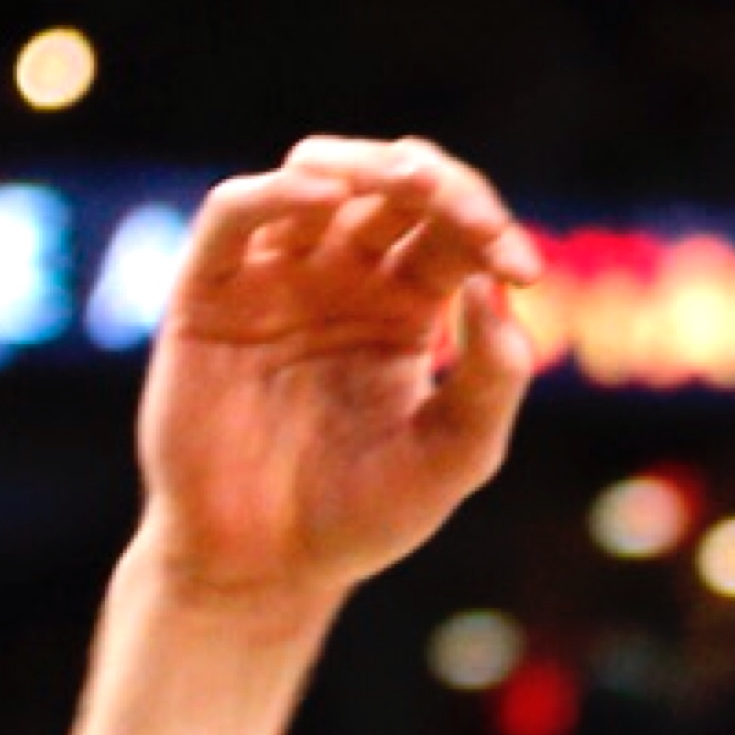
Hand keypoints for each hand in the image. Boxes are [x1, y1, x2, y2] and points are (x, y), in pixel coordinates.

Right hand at [135, 135, 545, 612]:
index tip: (525, 269)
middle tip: (477, 217)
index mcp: (409, 304)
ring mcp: (275, 278)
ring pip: (319, 177)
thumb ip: (493, 379)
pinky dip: (277, 191)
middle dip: (443, 185)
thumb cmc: (364, 515)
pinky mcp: (209, 294)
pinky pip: (235, 216)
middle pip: (394, 187)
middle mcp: (343, 276)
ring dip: (368, 166)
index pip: (455, 230)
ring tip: (412, 184)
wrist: (266, 568)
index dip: (493, 229)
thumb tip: (497, 287)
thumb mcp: (456, 455)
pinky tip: (326, 196)